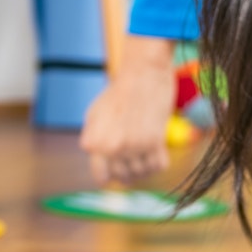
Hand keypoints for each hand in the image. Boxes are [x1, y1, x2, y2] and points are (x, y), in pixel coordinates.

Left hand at [82, 34, 174, 184]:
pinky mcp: (155, 142)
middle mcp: (113, 148)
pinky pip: (159, 166)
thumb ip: (92, 138)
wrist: (143, 74)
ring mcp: (135, 146)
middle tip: (132, 158)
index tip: (115, 170)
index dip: (109, 175)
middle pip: (123, 177)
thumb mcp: (93, 114)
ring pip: (142, 173)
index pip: (102, 178)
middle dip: (128, 171)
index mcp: (95, 143)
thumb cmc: (117, 93)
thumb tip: (97, 157)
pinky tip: (156, 150)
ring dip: (144, 166)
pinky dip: (158, 161)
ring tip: (144, 152)